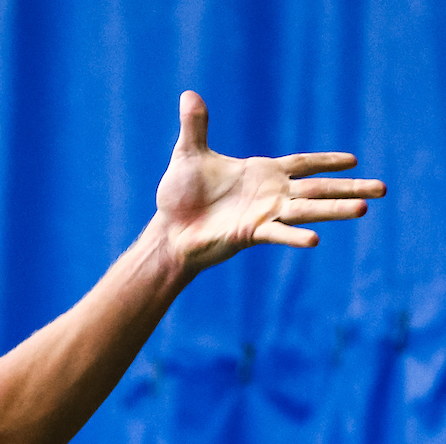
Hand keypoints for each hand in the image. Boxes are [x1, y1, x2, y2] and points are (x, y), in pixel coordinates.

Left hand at [154, 90, 386, 274]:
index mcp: (262, 173)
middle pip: (318, 188)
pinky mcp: (251, 233)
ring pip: (307, 210)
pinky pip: (277, 233)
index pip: (303, 164)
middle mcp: (270, 195)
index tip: (354, 160)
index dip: (327, 161)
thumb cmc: (180, 197)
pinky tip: (314, 239)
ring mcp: (263, 215)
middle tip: (383, 188)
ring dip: (335, 209)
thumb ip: (196, 126)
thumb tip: (188, 94)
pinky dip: (295, 235)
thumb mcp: (189, 155)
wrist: (169, 230)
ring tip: (364, 208)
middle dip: (350, 187)